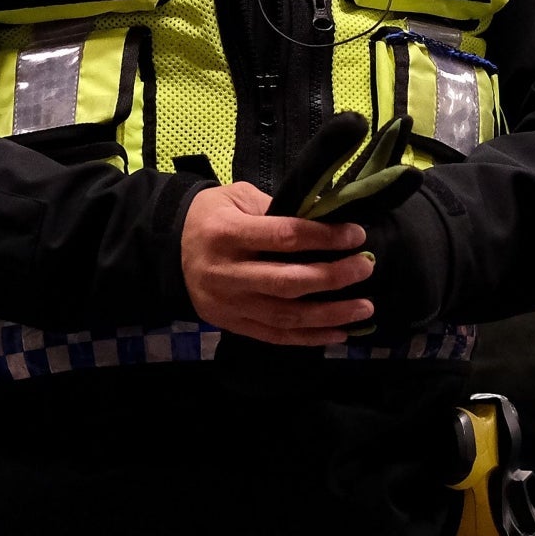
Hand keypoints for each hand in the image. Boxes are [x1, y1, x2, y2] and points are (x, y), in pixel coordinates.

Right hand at [181, 182, 375, 346]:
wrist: (169, 249)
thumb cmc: (212, 216)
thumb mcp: (238, 197)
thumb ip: (277, 209)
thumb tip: (326, 223)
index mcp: (226, 233)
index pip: (284, 237)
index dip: (324, 237)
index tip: (356, 236)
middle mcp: (225, 272)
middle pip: (288, 282)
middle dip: (333, 277)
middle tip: (365, 268)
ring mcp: (228, 304)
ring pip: (285, 315)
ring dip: (330, 314)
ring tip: (364, 309)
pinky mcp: (231, 324)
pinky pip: (275, 336)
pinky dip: (309, 338)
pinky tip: (339, 333)